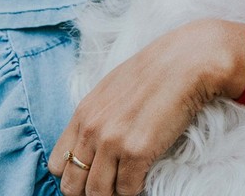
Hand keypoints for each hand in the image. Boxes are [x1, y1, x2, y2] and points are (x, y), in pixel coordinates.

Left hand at [48, 19, 244, 195]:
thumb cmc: (156, 72)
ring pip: (98, 193)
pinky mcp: (138, 152)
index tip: (92, 174)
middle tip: (110, 184)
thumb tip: (95, 143)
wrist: (187, 62)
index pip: (57, 165)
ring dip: (113, 193)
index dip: (74, 174)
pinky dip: (135, 190)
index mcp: (83, 114)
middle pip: (72, 185)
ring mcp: (113, 142)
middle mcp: (92, 130)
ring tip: (128, 182)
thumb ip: (98, 115)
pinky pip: (127, 190)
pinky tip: (145, 177)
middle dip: (89, 191)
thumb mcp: (113, 88)